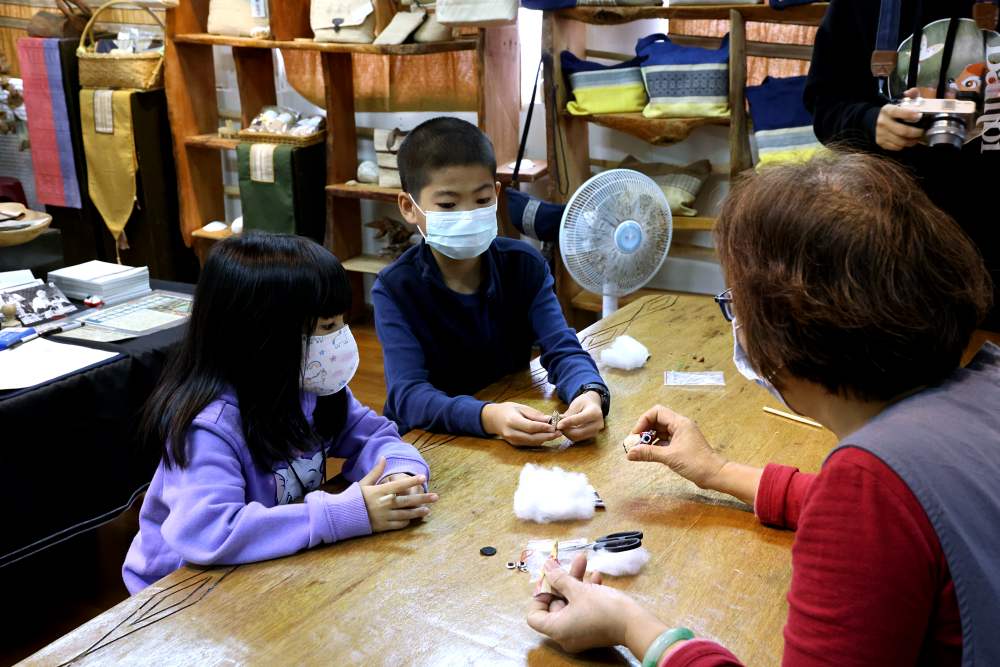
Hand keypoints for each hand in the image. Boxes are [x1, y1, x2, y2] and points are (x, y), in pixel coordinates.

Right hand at [360, 457, 437, 531]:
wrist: (341, 516)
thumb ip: (376, 471)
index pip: (399, 484)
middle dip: (422, 498)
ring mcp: (383, 516)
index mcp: (379, 491)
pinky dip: (406, 522)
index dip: (412, 480)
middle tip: (435, 497)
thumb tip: (383, 457)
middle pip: (406, 500)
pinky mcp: (382, 527)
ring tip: (428, 510)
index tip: (423, 477)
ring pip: (405, 514)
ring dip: (417, 512)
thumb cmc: (354, 498)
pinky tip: (412, 519)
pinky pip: (398, 525)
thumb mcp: (364, 483)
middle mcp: (383, 503)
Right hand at [481, 402, 558, 446]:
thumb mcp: (521, 407)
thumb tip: (549, 419)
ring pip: (532, 442)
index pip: (530, 427)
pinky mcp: (515, 445)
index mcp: (512, 421)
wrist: (493, 419)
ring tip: (556, 434)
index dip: (543, 427)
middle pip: (532, 438)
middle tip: (560, 433)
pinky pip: (530, 443)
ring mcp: (513, 441)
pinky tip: (547, 436)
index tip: (555, 426)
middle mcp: (511, 433)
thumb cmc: (508, 410)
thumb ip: (534, 415)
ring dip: (545, 439)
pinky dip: (539, 440)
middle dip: (547, 436)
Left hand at [527, 555, 666, 654]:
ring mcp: (579, 634)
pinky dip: (586, 594)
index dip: (540, 596)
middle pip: (555, 606)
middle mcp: (565, 635)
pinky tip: (597, 577)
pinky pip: (582, 610)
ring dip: (577, 582)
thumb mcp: (579, 589)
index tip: (550, 581)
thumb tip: (546, 566)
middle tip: (569, 563)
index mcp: (557, 629)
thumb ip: (559, 578)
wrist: (634, 623)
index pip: (534, 616)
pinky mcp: (592, 629)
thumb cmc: (603, 607)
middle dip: (563, 582)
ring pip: (571, 604)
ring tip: (585, 562)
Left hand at [556, 391, 604, 441]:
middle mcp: (597, 424)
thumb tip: (558, 424)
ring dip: (567, 433)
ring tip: (561, 426)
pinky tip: (566, 428)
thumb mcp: (576, 404)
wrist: (594, 405)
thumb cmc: (584, 403)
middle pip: (578, 433)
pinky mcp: (592, 436)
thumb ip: (568, 415)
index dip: (567, 423)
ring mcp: (595, 432)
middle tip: (557, 426)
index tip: (557, 425)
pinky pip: (578, 438)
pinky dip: (570, 435)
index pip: (578, 420)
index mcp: (594, 413)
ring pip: (577, 437)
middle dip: (566, 431)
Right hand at [626, 405, 725, 489]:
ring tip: (640, 450)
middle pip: (657, 421)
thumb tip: (629, 454)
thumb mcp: (669, 457)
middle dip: (644, 431)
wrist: (715, 475)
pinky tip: (649, 454)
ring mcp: (681, 435)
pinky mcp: (681, 445)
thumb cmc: (696, 463)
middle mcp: (680, 426)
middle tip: (635, 444)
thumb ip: (648, 453)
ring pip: (660, 431)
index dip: (643, 421)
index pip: (656, 412)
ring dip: (649, 439)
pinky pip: (665, 440)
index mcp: (679, 422)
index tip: (636, 435)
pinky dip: (656, 445)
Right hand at [875, 97, 923, 150]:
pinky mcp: (881, 143)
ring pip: (901, 141)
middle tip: (922, 131)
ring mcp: (881, 134)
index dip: (909, 115)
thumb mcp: (898, 102)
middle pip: (903, 131)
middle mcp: (883, 123)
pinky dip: (905, 145)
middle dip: (916, 132)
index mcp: (887, 111)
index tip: (919, 116)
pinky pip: (896, 147)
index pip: (898, 113)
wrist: (872, 121)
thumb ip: (909, 95)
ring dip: (912, 141)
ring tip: (917, 137)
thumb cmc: (891, 112)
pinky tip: (909, 141)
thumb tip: (913, 91)